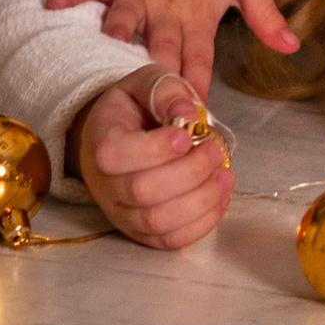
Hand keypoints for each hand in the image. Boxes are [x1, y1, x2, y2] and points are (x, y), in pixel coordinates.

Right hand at [44, 0, 299, 93]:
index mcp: (199, 13)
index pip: (199, 59)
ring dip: (116, 42)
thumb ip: (267, 18)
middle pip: (160, 50)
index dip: (197, 89)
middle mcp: (166, 6)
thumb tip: (293, 48)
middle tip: (152, 112)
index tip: (194, 121)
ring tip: (105, 68)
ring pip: (123, 20)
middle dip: (157, 81)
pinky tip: (53, 6)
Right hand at [71, 67, 231, 250]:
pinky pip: (170, 241)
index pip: (115, 156)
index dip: (156, 149)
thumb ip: (165, 90)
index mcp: (100, 143)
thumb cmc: (134, 110)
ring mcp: (122, 214)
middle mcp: (105, 185)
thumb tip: (188, 113)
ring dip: (201, 200)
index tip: (187, 134)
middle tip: (215, 151)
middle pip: (142, 191)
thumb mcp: (146, 83)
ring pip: (157, 222)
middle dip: (189, 172)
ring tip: (224, 174)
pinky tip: (220, 195)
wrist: (120, 138)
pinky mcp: (142, 232)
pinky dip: (202, 223)